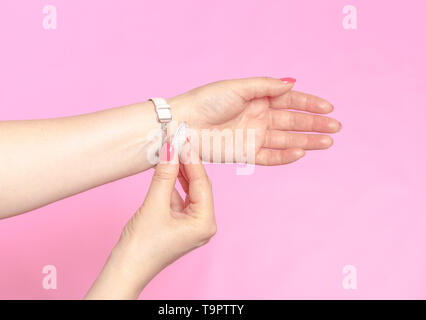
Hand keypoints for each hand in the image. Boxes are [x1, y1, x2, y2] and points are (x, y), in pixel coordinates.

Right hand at [85, 141, 215, 298]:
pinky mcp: (179, 225)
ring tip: (171, 152)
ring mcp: (191, 225)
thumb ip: (164, 176)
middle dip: (186, 165)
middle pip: (198, 186)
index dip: (192, 160)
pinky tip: (166, 170)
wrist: (125, 269)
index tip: (183, 141)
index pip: (202, 183)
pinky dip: (172, 185)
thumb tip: (171, 151)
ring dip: (179, 173)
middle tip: (177, 143)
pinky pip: (179, 199)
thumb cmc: (141, 246)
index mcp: (204, 223)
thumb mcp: (154, 205)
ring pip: (188, 191)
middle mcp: (202, 225)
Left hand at [170, 77, 340, 164]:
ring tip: (328, 142)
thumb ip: (266, 86)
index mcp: (257, 98)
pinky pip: (269, 156)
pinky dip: (285, 156)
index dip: (309, 104)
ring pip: (286, 140)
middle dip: (314, 123)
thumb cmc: (206, 101)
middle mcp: (258, 117)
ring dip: (307, 140)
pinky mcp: (245, 153)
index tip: (328, 107)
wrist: (183, 125)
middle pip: (292, 121)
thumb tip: (291, 83)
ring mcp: (253, 135)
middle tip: (336, 127)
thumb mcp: (238, 88)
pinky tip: (302, 153)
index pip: (290, 101)